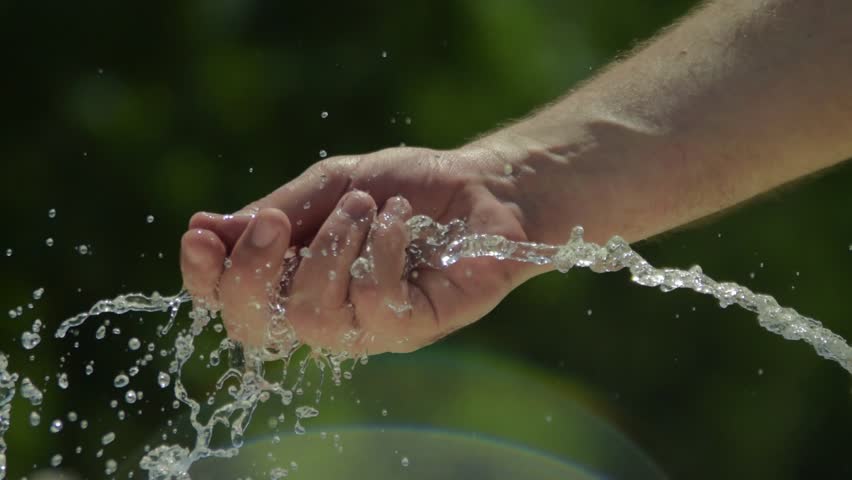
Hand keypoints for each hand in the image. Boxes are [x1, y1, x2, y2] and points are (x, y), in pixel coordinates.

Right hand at [179, 146, 539, 353]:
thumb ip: (278, 210)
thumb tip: (206, 227)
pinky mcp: (413, 327)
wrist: (484, 187)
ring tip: (362, 206)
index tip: (199, 234)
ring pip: (312, 318)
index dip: (205, 276)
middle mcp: (326, 310)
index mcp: (296, 277)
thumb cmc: (407, 187)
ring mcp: (369, 326)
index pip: (232, 300)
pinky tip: (396, 219)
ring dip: (329, 249)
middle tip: (276, 221)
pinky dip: (378, 251)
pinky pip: (374, 306)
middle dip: (252, 271)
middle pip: (256, 325)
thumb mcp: (335, 185)